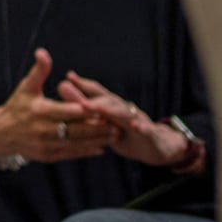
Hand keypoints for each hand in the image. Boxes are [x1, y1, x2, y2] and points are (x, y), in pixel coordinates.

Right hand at [0, 49, 119, 163]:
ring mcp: (45, 145)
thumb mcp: (26, 87)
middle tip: (118, 125)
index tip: (105, 107)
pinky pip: (71, 154)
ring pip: (77, 143)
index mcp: (40, 111)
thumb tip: (43, 52)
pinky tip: (101, 148)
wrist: (1, 133)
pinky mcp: (48, 156)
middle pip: (77, 129)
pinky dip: (86, 151)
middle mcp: (43, 130)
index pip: (70, 111)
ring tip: (115, 136)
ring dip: (97, 141)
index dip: (88, 110)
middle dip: (99, 128)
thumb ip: (39, 71)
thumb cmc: (17, 106)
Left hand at [61, 71, 194, 166]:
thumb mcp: (105, 121)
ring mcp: (139, 121)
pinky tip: (135, 126)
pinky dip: (141, 127)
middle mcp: (126, 110)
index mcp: (113, 108)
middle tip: (79, 101)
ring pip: (126, 113)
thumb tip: (62, 87)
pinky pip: (147, 130)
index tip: (69, 76)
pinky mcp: (152, 134)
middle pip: (109, 102)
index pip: (98, 93)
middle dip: (95, 100)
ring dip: (112, 111)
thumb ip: (85, 105)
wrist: (160, 146)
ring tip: (98, 108)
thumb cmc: (127, 132)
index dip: (84, 85)